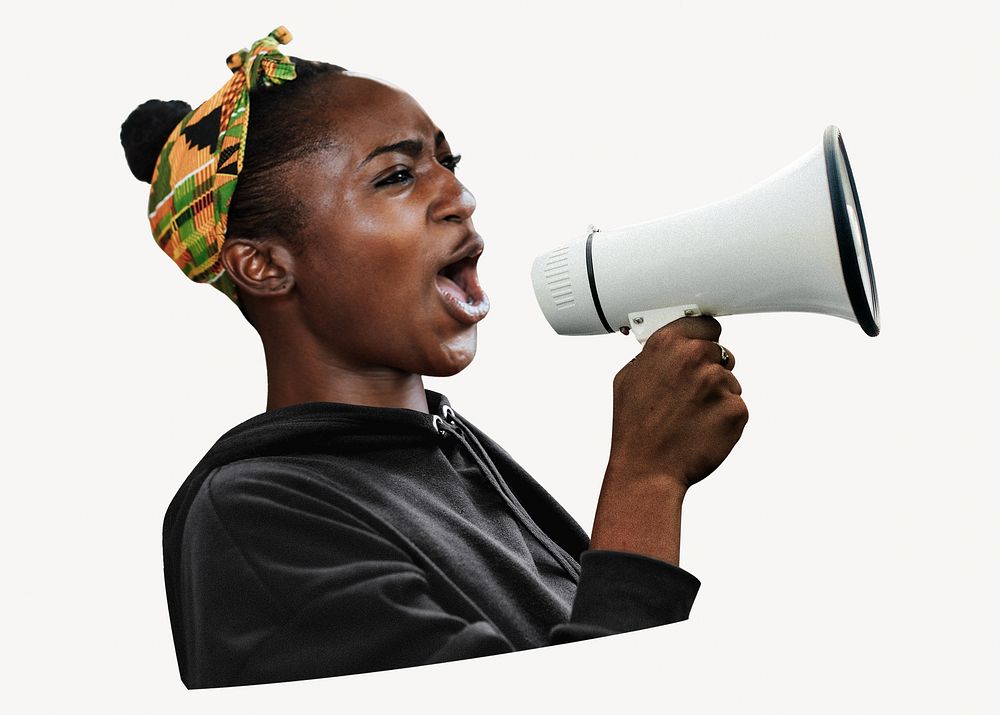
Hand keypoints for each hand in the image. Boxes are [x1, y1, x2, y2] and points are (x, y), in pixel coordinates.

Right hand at [607, 316, 747, 488]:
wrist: (647, 470)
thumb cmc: (635, 429)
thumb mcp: (628, 379)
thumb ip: (653, 355)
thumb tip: (669, 347)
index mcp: (667, 344)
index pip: (703, 323)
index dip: (703, 338)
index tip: (702, 345)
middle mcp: (694, 358)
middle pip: (719, 352)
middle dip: (708, 369)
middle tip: (689, 394)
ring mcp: (717, 383)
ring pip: (729, 381)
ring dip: (716, 396)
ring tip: (690, 417)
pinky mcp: (735, 409)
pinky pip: (736, 406)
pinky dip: (723, 418)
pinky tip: (702, 429)